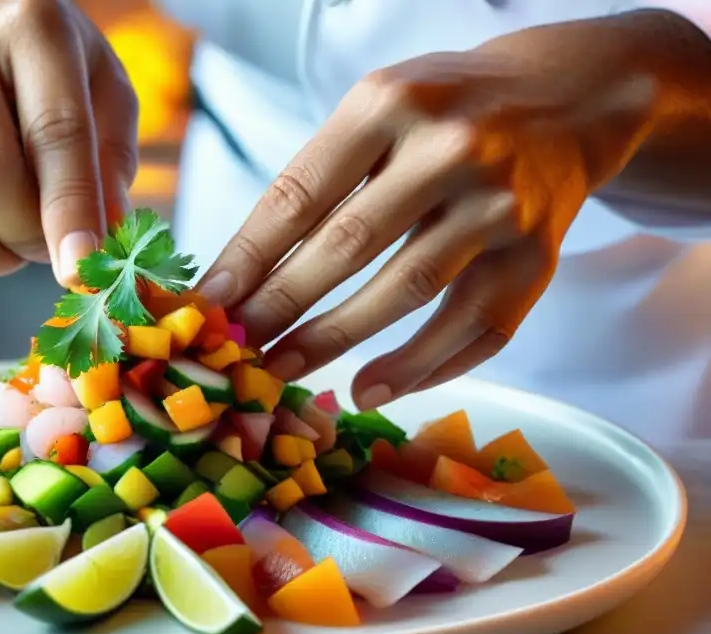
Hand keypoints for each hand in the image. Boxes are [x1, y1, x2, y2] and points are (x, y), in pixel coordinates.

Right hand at [0, 0, 137, 284]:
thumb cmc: (22, 60)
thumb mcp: (91, 80)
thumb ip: (109, 156)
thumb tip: (102, 241)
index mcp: (25, 23)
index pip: (53, 132)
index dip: (71, 211)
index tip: (82, 268)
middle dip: (26, 238)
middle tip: (42, 240)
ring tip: (0, 232)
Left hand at [199, 39, 656, 409]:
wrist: (567, 100)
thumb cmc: (446, 111)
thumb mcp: (376, 111)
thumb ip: (318, 179)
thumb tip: (244, 273)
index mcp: (390, 104)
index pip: (300, 194)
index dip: (248, 257)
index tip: (210, 303)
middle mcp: (450, 149)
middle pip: (347, 246)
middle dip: (280, 306)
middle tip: (237, 350)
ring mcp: (499, 205)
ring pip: (406, 291)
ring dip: (336, 342)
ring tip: (285, 371)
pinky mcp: (537, 257)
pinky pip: (472, 329)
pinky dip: (418, 369)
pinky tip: (371, 389)